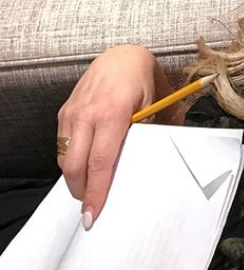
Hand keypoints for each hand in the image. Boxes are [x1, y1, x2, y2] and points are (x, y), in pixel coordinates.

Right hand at [57, 45, 183, 229]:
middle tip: (91, 208)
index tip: (93, 213)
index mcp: (113, 114)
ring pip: (64, 158)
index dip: (96, 192)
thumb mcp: (156, 108)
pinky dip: (71, 161)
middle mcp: (87, 114)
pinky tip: (84, 167)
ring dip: (74, 178)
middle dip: (81, 192)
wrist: (122, 56)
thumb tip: (156, 164)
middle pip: (75, 166)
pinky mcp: (65, 112)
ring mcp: (72, 112)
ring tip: (89, 189)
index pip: (100, 163)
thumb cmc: (143, 81)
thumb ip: (154, 136)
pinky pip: (62, 145)